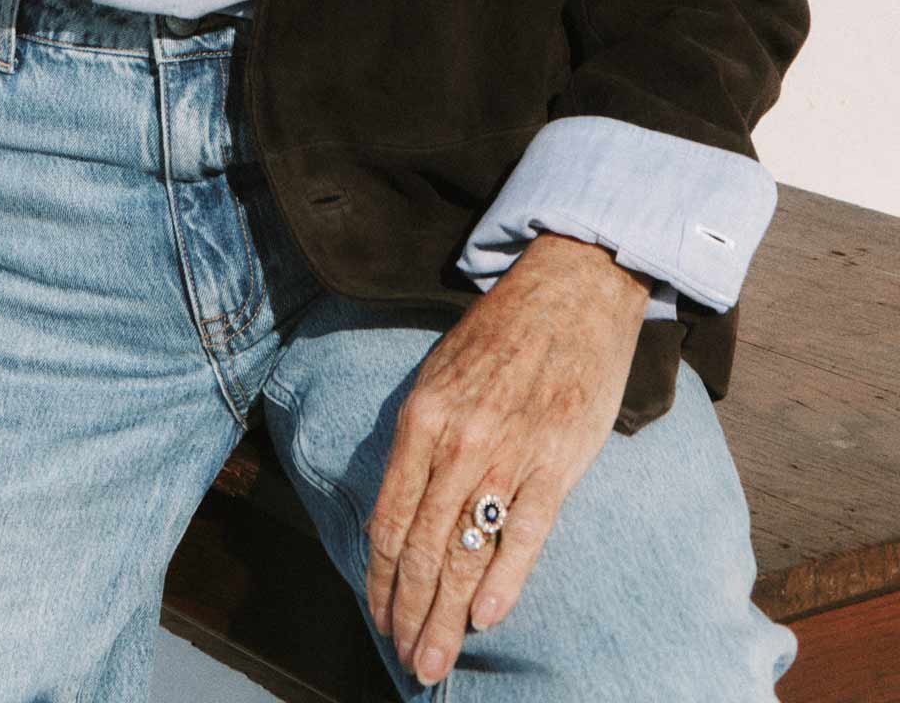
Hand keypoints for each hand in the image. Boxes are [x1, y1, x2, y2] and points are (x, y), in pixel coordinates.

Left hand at [364, 231, 651, 687]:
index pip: (390, 519)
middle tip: (411, 664)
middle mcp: (457, 440)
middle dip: (412, 613)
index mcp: (421, 418)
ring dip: (449, 615)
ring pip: (467, 551)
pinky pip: (525, 533)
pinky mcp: (558, 460)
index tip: (381, 619)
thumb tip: (394, 513)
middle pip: (424, 548)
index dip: (382, 579)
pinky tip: (487, 618)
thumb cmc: (500, 333)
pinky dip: (503, 580)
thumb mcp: (439, 377)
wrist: (571, 289)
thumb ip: (418, 442)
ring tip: (436, 660)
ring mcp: (509, 453)